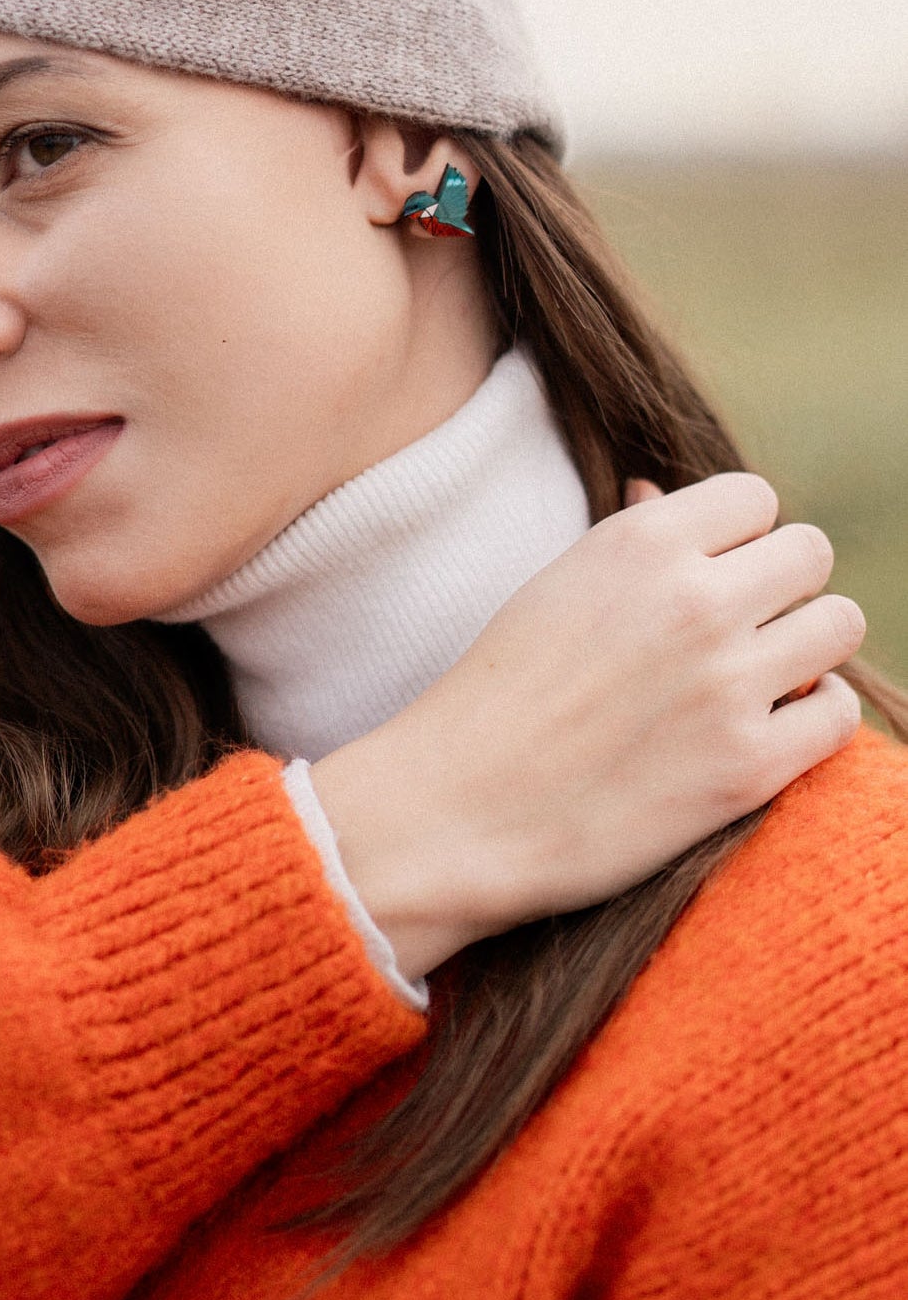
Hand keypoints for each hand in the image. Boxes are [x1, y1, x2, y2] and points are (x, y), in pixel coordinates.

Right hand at [310, 472, 864, 980]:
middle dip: (784, 586)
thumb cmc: (497, 695)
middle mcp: (695, 600)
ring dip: (808, 647)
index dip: (738, 538)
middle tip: (744, 628)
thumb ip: (625, 537)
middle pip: (811, 553)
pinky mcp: (749, 766)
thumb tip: (659, 490)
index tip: (713, 575)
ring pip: (840, 625)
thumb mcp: (552, 587)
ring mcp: (728, 683)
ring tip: (763, 675)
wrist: (458, 809)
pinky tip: (772, 725)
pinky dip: (815, 718)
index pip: (755, 497)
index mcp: (641, 542)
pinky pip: (840, 714)